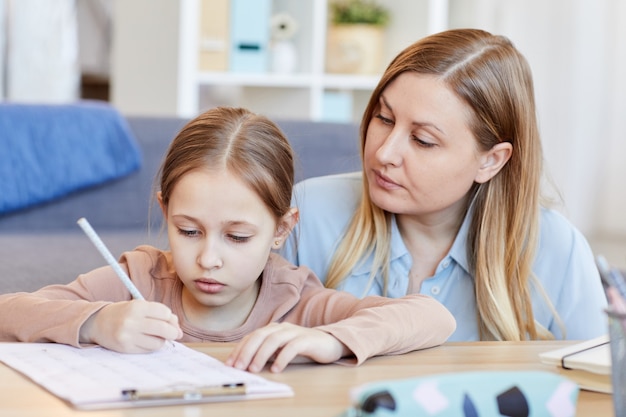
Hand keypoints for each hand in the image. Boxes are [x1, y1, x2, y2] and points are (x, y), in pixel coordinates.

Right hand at [79, 300, 182, 352]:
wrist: (97, 323)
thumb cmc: (124, 313)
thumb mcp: (139, 306)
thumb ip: (159, 314)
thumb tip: (178, 330)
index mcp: (137, 306)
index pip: (165, 312)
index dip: (171, 318)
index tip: (169, 320)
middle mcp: (132, 321)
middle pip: (164, 329)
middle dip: (174, 332)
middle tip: (175, 333)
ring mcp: (128, 336)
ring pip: (158, 342)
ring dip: (162, 340)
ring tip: (157, 336)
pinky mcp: (126, 348)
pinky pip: (148, 350)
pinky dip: (152, 346)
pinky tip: (147, 340)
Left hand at [225, 322, 349, 372]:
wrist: (329, 343)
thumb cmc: (302, 347)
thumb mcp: (281, 349)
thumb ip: (266, 352)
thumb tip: (246, 363)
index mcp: (273, 329)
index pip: (252, 337)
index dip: (240, 349)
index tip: (230, 364)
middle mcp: (282, 328)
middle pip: (260, 336)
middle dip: (247, 352)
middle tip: (239, 367)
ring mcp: (295, 332)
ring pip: (274, 340)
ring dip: (261, 355)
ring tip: (254, 369)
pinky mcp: (307, 339)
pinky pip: (292, 347)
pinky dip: (282, 358)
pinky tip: (276, 369)